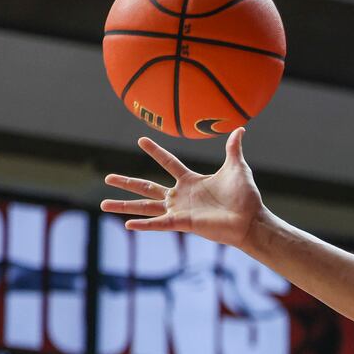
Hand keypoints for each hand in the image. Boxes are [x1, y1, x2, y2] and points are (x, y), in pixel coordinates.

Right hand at [101, 128, 265, 248]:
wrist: (251, 219)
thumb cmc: (246, 196)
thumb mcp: (237, 168)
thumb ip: (233, 148)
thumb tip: (240, 129)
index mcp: (191, 180)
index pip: (169, 162)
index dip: (155, 151)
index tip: (140, 140)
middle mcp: (181, 196)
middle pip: (147, 187)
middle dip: (126, 182)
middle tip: (107, 176)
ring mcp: (180, 210)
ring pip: (145, 206)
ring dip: (124, 206)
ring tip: (103, 203)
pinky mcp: (183, 223)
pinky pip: (159, 223)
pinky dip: (144, 224)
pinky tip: (127, 224)